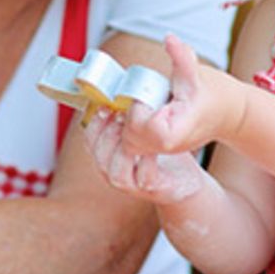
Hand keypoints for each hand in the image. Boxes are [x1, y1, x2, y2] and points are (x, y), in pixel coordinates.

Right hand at [83, 109, 204, 204]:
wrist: (184, 182)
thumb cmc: (162, 155)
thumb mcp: (144, 131)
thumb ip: (131, 114)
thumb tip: (124, 84)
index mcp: (109, 155)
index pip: (90, 139)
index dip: (94, 122)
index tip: (104, 105)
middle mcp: (115, 171)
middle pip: (99, 155)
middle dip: (106, 133)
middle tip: (119, 114)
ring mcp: (132, 184)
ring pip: (115, 172)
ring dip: (123, 149)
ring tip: (134, 130)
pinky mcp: (152, 189)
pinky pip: (144, 178)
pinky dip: (147, 162)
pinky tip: (154, 148)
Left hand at [122, 35, 245, 154]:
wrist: (229, 112)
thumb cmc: (214, 93)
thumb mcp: (196, 72)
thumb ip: (181, 56)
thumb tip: (170, 38)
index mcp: (177, 131)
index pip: (145, 129)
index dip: (141, 111)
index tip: (152, 97)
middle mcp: (168, 146)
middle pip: (131, 137)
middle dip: (132, 115)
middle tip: (145, 97)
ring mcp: (162, 151)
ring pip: (128, 144)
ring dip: (128, 122)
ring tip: (143, 104)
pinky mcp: (158, 149)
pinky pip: (133, 144)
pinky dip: (130, 128)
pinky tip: (141, 111)